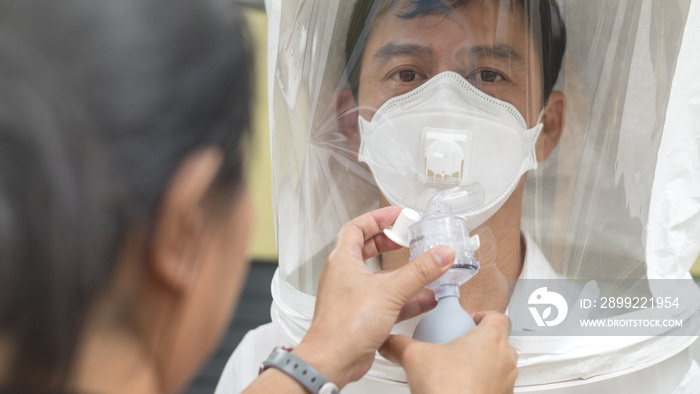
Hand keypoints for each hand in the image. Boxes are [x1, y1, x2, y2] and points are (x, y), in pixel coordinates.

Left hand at [293, 206, 455, 387]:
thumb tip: (441, 253)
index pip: (357, 227)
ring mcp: (353, 296)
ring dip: (401, 272)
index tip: (397, 215)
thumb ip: (419, 271)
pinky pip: (386, 300)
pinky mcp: (362, 316)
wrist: (334, 360)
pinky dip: (405, 297)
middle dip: (388, 242)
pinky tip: (426, 299)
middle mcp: (345, 276)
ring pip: (379, 277)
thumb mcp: (390, 290)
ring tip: (422, 266)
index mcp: (342, 260)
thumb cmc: (345, 324)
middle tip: (407, 238)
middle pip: (366, 249)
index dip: (377, 218)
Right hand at [380, 311, 517, 393]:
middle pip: (498, 340)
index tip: (464, 319)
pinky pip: (494, 386)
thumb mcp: (414, 357)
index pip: (495, 315)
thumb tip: (390, 341)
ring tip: (456, 369)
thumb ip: (399, 344)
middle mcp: (505, 359)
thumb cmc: (449, 390)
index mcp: (490, 339)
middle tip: (456, 344)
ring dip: (481, 364)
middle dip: (477, 341)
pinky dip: (480, 385)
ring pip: (498, 365)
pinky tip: (459, 388)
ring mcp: (506, 383)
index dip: (479, 314)